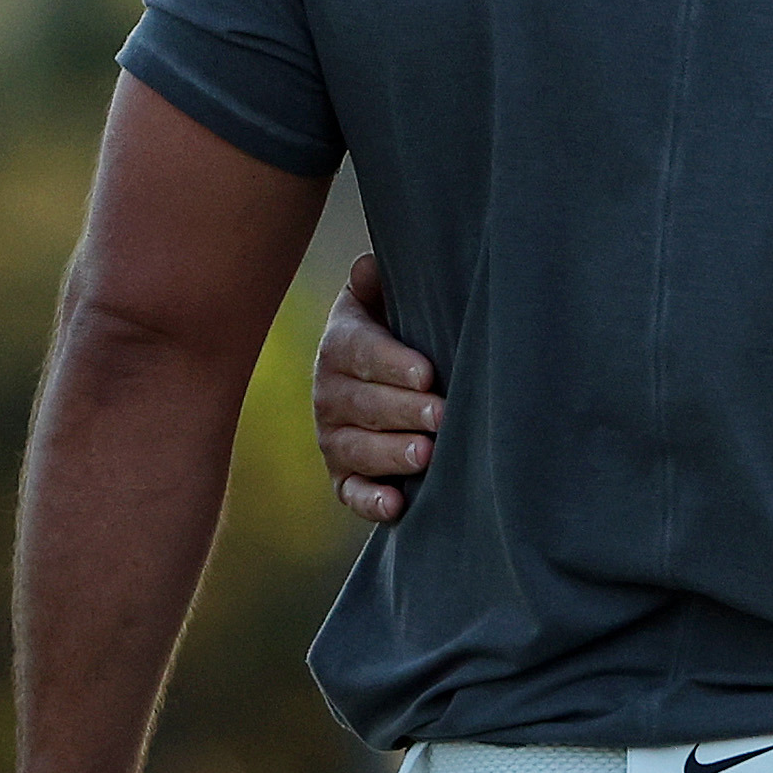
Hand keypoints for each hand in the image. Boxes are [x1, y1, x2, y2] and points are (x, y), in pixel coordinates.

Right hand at [313, 253, 442, 523]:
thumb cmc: (398, 329)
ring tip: (426, 454)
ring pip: (357, 449)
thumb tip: (371, 265)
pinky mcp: (343, 476)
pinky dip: (370, 502)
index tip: (427, 373)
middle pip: (363, 405)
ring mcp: (334, 438)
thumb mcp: (384, 298)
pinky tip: (397, 506)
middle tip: (442, 415)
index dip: (392, 364)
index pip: (360, 353)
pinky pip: (350, 493)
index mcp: (341, 346)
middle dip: (404, 411)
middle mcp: (330, 394)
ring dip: (390, 454)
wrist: (381, 376)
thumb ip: (378, 281)